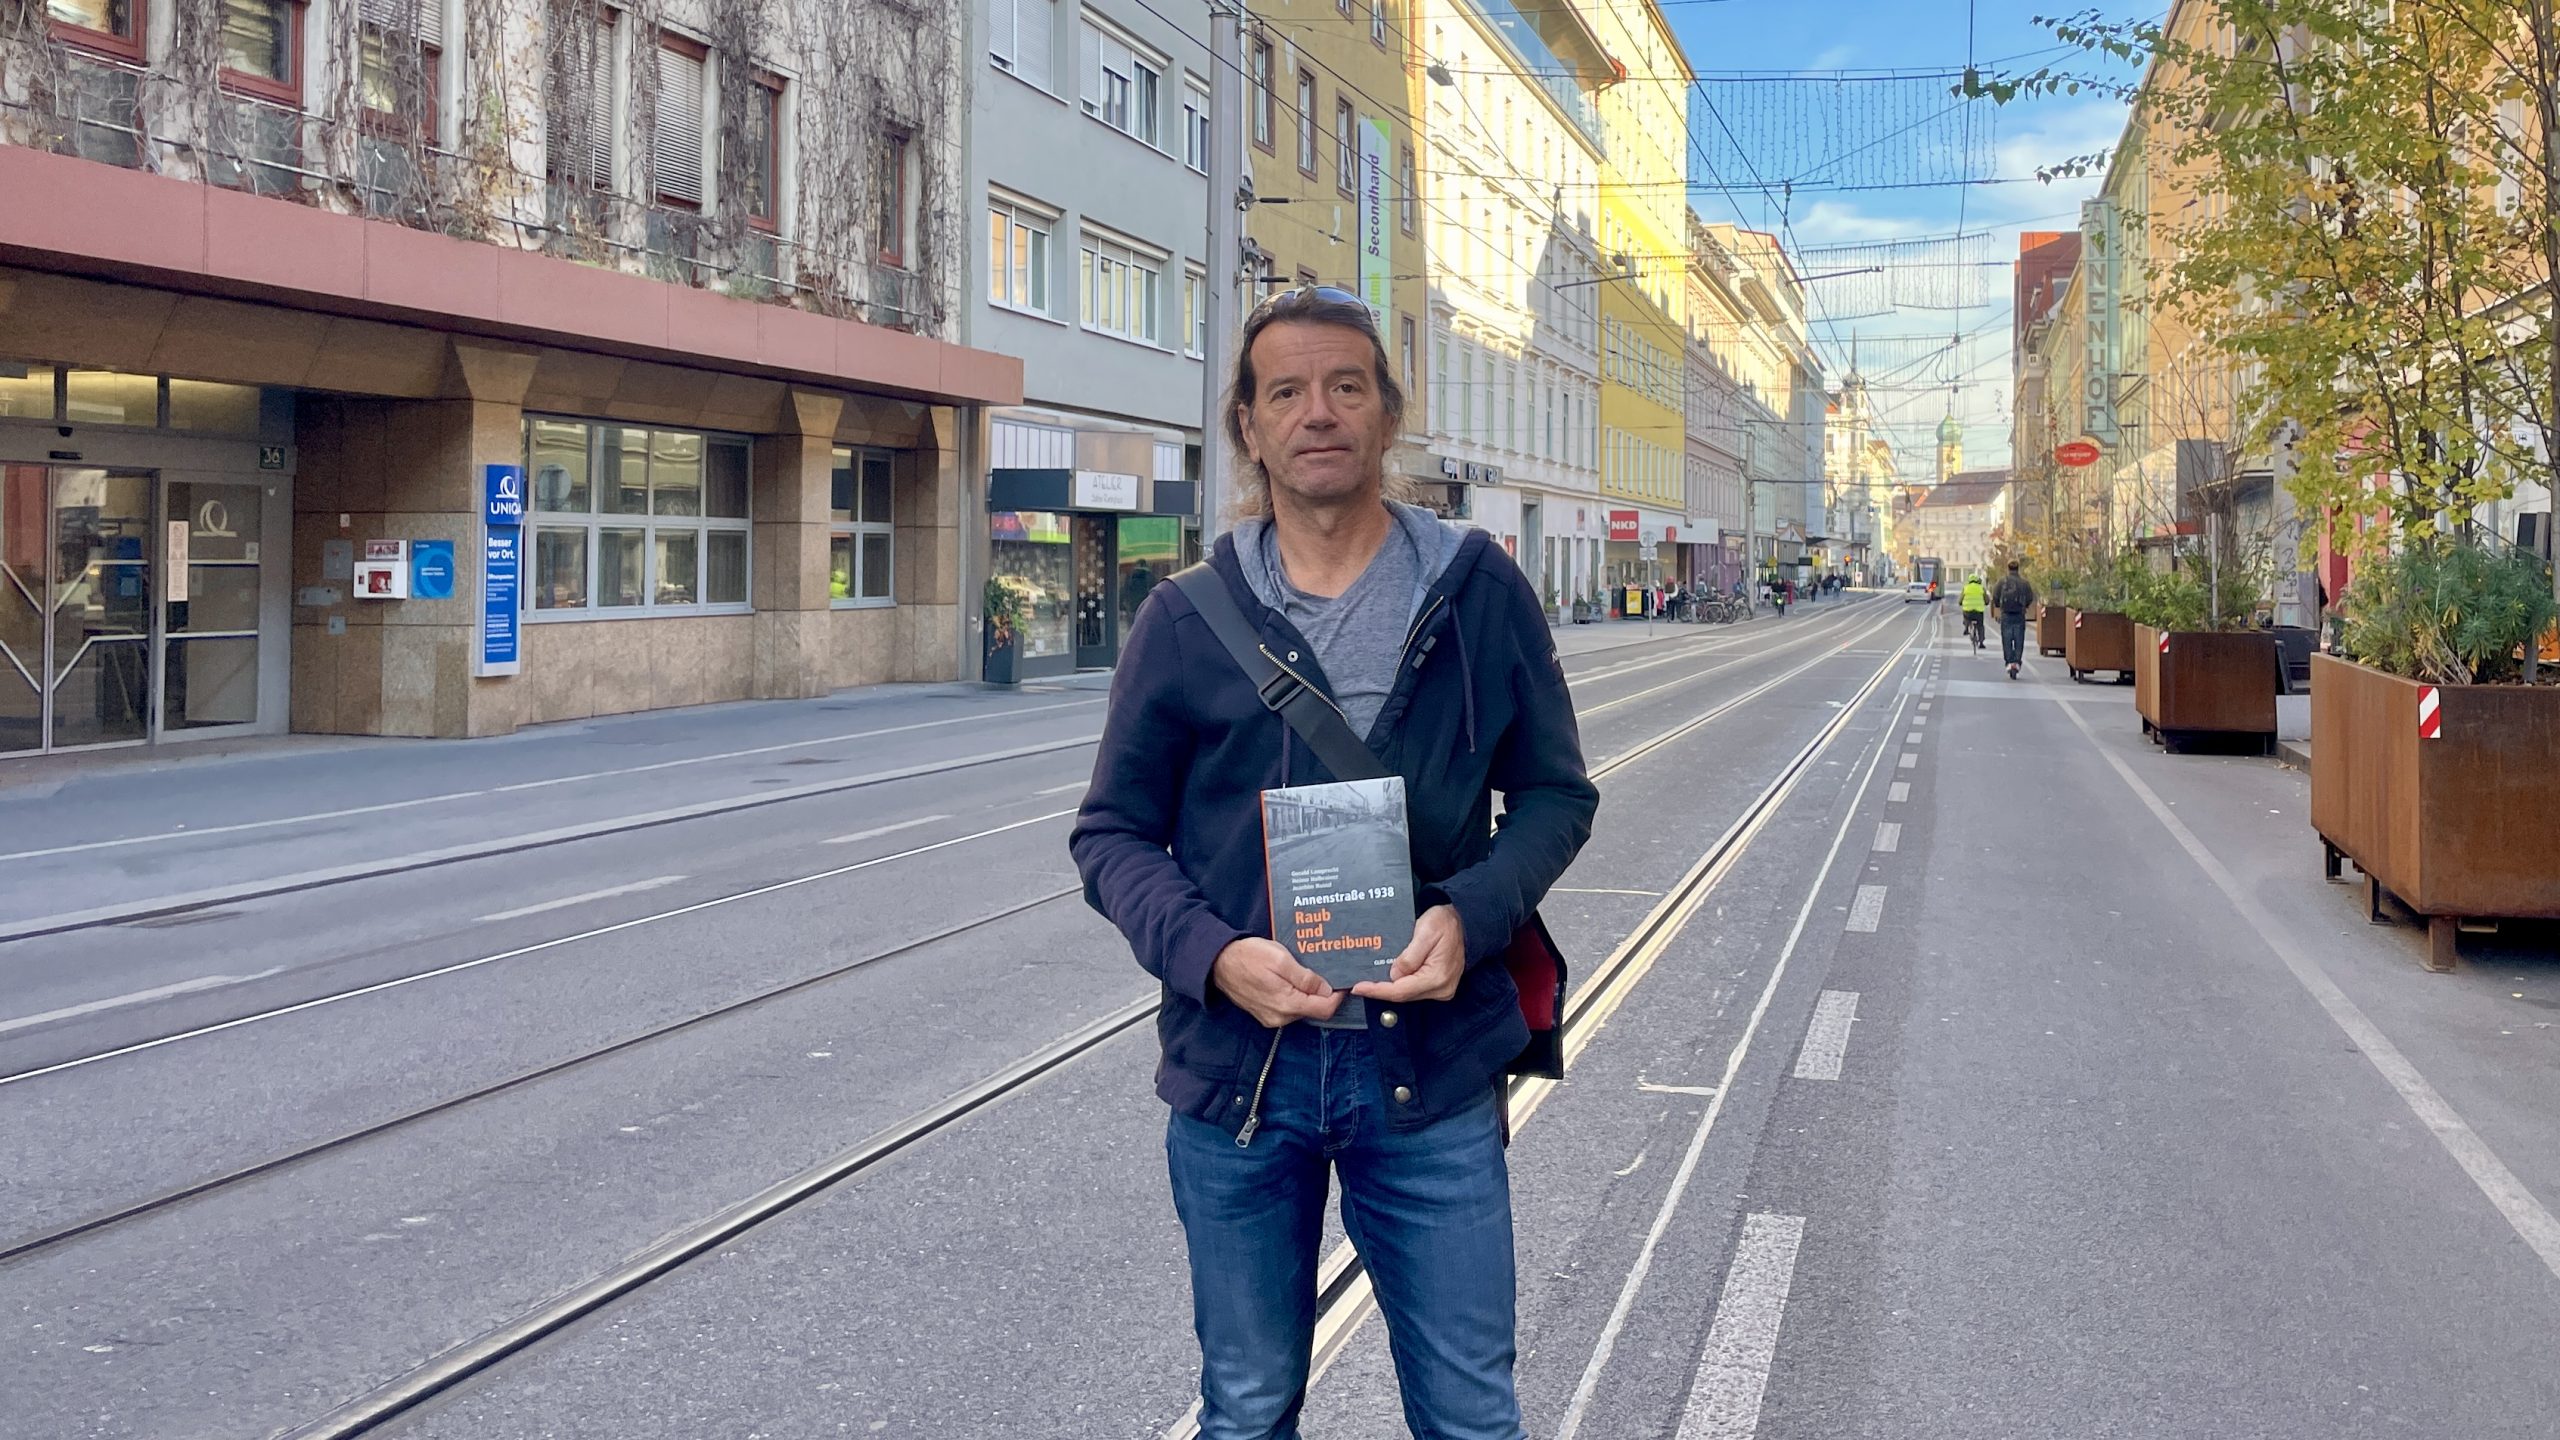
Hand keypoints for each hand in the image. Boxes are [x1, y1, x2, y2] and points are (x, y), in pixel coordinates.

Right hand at [1212, 937, 1342, 1027]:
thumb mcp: (1280, 959)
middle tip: (1325, 971)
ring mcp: (1271, 1018)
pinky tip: (1292, 980)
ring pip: (1302, 1009)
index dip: (1338, 996)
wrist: (1218, 963)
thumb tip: (1326, 989)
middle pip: (1314, 1010)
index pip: (1325, 1009)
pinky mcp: (1265, 1014)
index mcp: (1287, 1004)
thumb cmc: (1248, 956)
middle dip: (1323, 993)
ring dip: (1308, 994)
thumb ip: (1305, 977)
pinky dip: (1295, 996)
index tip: (1343, 981)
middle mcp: (1280, 1017)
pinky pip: (1289, 1008)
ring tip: (1306, 972)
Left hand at [1353, 905, 1465, 1004]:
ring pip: (1407, 994)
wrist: (1463, 922)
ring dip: (1389, 988)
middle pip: (1403, 995)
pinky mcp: (1439, 987)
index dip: (1378, 991)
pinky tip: (1387, 978)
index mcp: (1437, 977)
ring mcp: (1441, 990)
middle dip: (1380, 990)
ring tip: (1370, 981)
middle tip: (1359, 984)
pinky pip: (1414, 989)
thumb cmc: (1445, 923)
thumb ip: (1409, 956)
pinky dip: (1399, 985)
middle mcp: (1441, 989)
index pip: (1401, 991)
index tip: (1359, 987)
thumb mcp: (1425, 932)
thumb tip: (1394, 975)